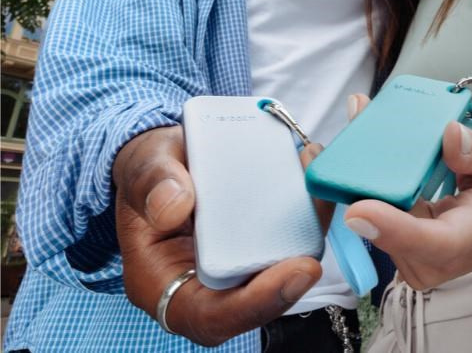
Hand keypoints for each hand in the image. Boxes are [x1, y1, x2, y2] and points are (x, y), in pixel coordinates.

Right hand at [113, 125, 325, 345]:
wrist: (166, 161)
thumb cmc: (151, 173)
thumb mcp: (143, 166)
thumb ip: (152, 182)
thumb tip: (174, 205)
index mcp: (160, 282)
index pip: (209, 316)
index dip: (255, 303)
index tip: (294, 273)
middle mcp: (200, 285)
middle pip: (254, 302)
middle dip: (290, 281)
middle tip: (316, 253)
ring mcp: (232, 269)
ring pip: (277, 273)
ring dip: (306, 242)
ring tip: (320, 198)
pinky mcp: (256, 248)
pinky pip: (286, 246)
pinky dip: (306, 221)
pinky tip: (315, 185)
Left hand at [342, 115, 471, 289]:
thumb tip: (449, 135)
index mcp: (471, 237)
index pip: (431, 243)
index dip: (393, 229)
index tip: (357, 211)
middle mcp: (439, 260)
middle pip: (389, 233)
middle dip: (361, 189)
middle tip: (343, 139)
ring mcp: (418, 261)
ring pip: (374, 227)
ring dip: (358, 186)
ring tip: (356, 135)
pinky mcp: (402, 253)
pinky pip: (375, 223)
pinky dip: (365, 191)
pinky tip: (357, 158)